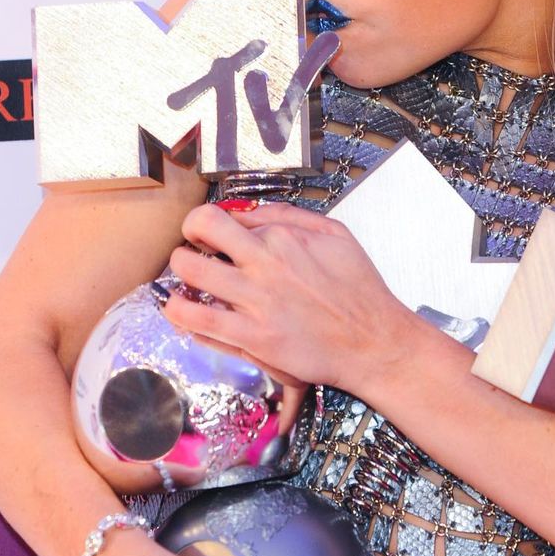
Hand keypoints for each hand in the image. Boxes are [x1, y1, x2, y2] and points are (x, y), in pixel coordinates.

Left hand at [163, 202, 418, 395]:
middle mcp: (265, 262)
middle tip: (194, 249)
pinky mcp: (252, 337)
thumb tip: (249, 213)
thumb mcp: (336, 234)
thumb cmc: (360, 291)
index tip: (216, 237)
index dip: (217, 225)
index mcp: (284, 235)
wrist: (374, 342)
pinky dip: (180, 312)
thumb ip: (291, 216)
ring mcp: (255, 300)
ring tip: (187, 281)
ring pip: (189, 270)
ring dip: (180, 271)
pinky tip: (182, 311)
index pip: (229, 215)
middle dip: (190, 234)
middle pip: (200, 226)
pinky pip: (196, 319)